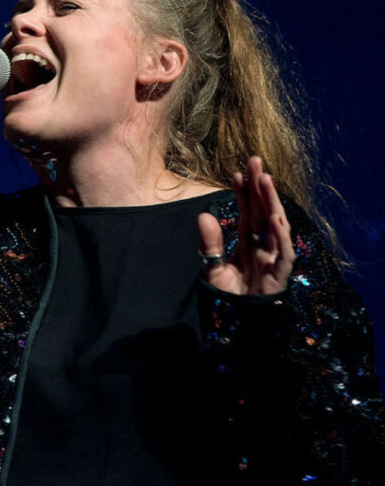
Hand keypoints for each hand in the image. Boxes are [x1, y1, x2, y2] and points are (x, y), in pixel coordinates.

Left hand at [197, 156, 294, 294]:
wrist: (237, 324)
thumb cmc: (229, 297)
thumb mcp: (213, 268)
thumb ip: (210, 244)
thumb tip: (202, 215)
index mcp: (248, 244)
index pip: (247, 212)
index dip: (243, 192)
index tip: (238, 171)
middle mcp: (263, 247)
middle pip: (263, 211)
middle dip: (260, 187)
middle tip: (255, 160)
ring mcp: (273, 259)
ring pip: (275, 225)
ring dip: (271, 201)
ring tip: (265, 179)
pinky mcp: (279, 274)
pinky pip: (283, 252)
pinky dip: (280, 234)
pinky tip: (275, 216)